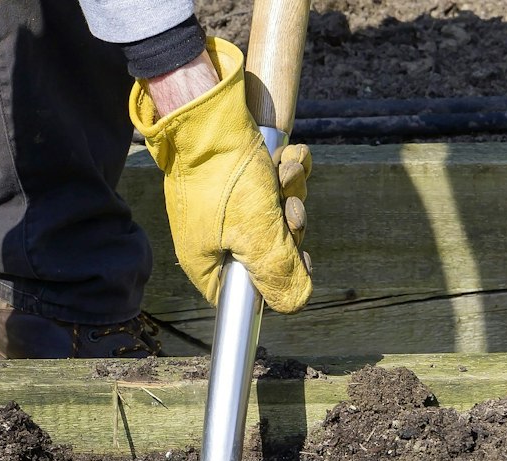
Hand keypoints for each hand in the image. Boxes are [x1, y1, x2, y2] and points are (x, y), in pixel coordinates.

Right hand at [131, 38, 312, 312]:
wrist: (207, 112)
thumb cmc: (222, 175)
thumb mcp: (255, 233)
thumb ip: (277, 273)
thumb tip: (296, 302)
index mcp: (207, 262)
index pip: (245, 294)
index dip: (277, 281)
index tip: (299, 260)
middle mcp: (217, 237)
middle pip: (269, 251)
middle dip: (288, 225)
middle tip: (285, 208)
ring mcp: (229, 205)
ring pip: (277, 213)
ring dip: (290, 191)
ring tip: (279, 171)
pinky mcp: (241, 176)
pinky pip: (276, 183)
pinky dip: (287, 169)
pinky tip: (282, 156)